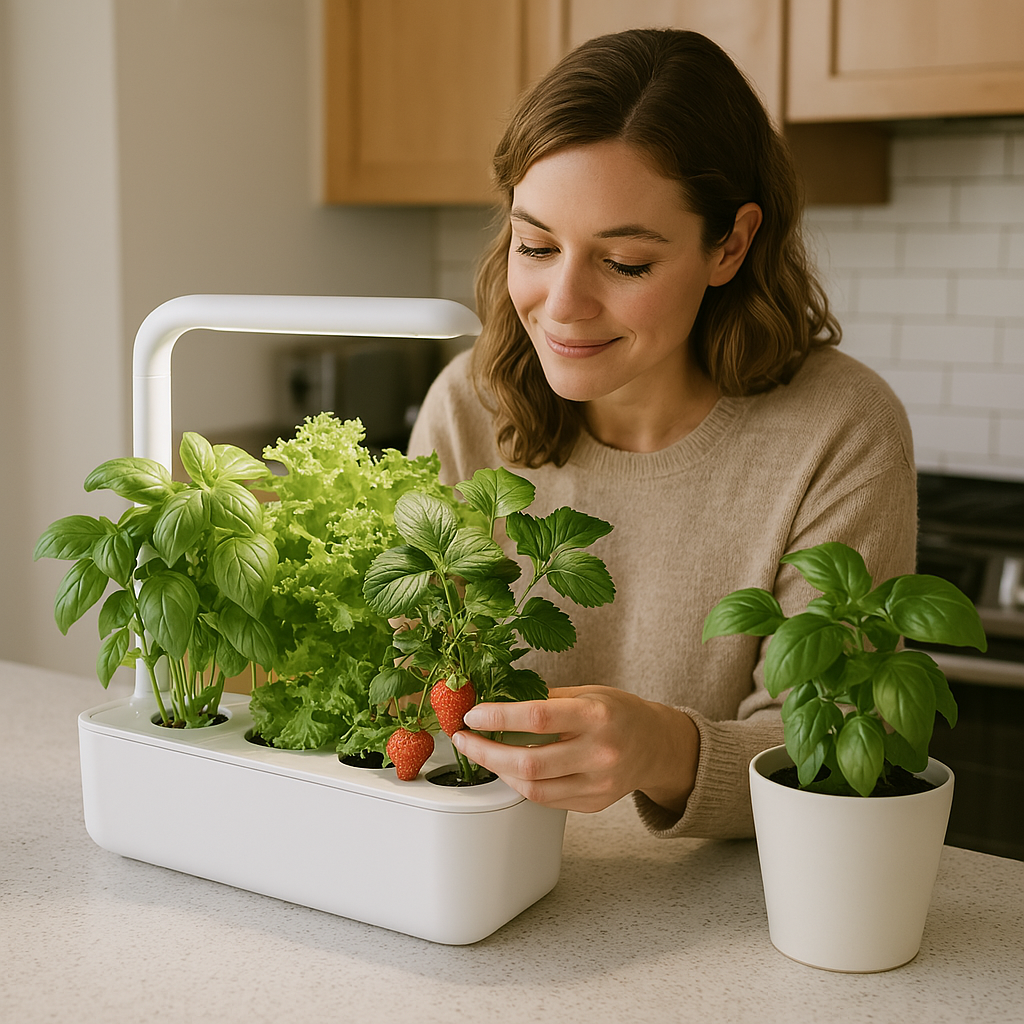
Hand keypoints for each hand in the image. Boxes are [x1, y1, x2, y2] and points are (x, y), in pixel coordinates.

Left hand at [452, 686, 699, 813]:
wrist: (657, 746)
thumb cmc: (619, 713)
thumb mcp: (587, 693)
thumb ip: (545, 698)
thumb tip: (496, 700)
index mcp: (596, 716)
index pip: (537, 718)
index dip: (498, 718)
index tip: (472, 715)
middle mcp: (599, 753)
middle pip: (529, 762)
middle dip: (486, 753)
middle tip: (464, 740)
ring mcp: (598, 784)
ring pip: (533, 788)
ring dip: (499, 771)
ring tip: (483, 754)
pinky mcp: (594, 803)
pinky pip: (546, 800)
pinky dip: (522, 784)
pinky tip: (511, 769)